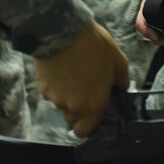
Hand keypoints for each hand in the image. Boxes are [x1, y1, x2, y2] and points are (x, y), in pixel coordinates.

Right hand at [34, 22, 129, 136]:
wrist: (62, 31)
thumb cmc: (93, 46)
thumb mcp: (117, 60)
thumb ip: (122, 80)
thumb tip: (121, 88)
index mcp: (93, 104)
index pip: (86, 132)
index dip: (89, 126)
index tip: (93, 115)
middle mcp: (72, 107)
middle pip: (73, 119)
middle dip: (78, 110)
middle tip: (83, 91)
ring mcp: (55, 98)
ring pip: (61, 105)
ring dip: (66, 97)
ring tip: (71, 76)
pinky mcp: (41, 87)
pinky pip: (50, 93)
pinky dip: (55, 86)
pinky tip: (60, 70)